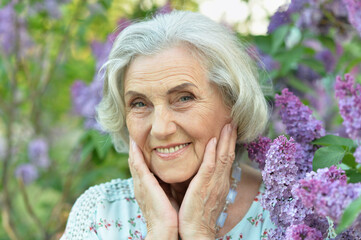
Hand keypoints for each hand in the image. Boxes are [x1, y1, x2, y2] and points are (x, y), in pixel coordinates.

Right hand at [128, 138, 177, 239]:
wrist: (165, 230)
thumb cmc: (169, 216)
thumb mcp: (168, 196)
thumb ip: (168, 186)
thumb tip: (175, 178)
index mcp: (147, 187)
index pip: (142, 167)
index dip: (140, 154)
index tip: (142, 142)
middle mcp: (141, 184)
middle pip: (135, 162)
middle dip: (135, 148)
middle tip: (134, 133)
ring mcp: (141, 184)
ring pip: (135, 161)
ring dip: (134, 147)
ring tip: (133, 133)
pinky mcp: (144, 185)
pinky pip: (138, 165)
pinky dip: (135, 154)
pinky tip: (134, 143)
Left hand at [178, 123, 236, 239]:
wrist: (197, 234)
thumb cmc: (197, 217)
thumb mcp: (204, 196)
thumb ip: (204, 182)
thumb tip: (200, 172)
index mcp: (220, 184)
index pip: (226, 160)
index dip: (229, 144)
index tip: (230, 130)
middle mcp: (220, 182)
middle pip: (228, 155)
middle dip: (231, 138)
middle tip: (233, 121)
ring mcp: (214, 184)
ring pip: (222, 158)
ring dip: (226, 140)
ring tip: (229, 124)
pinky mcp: (203, 187)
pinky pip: (209, 166)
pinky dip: (212, 153)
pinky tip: (213, 140)